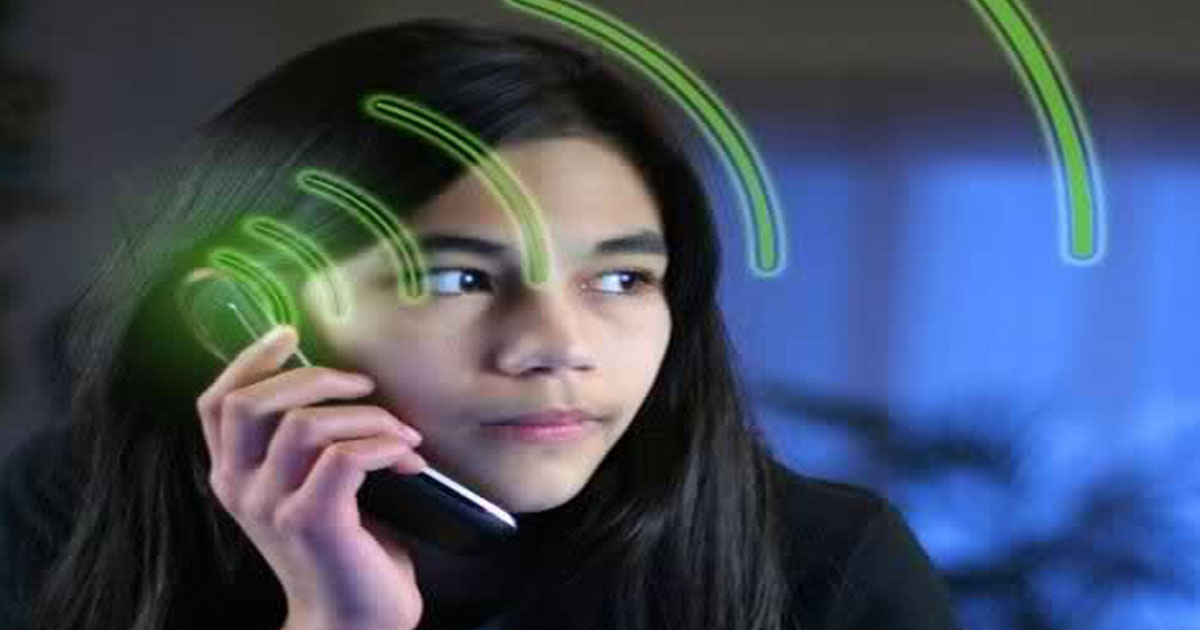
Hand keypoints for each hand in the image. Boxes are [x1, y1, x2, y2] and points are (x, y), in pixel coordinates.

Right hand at [195, 325, 427, 629]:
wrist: (352, 619)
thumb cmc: (343, 546)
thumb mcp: (305, 487)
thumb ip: (300, 444)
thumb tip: (335, 380)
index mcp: (232, 475)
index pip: (216, 402)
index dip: (249, 359)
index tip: (289, 334)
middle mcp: (239, 489)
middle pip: (252, 402)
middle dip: (314, 377)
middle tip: (363, 385)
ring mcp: (272, 507)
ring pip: (306, 424)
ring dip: (367, 416)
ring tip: (402, 434)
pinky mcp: (313, 521)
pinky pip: (347, 456)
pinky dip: (385, 445)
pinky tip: (409, 459)